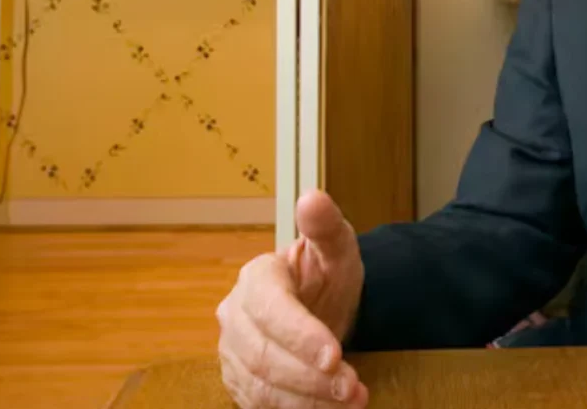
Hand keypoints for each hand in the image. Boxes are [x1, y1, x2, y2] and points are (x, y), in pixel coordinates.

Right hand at [217, 190, 368, 406]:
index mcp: (256, 279)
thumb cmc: (326, 274)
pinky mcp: (240, 382)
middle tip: (353, 388)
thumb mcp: (336, 247)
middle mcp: (235, 316)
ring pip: (261, 386)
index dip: (300, 335)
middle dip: (310, 376)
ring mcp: (233, 352)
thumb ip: (326, 225)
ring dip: (307, 400)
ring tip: (351, 402)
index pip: (271, 309)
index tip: (335, 355)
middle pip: (263, 355)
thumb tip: (313, 198)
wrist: (320, 305)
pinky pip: (261, 405)